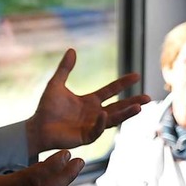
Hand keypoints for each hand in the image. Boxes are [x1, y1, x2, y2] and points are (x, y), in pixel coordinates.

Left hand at [26, 48, 150, 154]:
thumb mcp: (56, 84)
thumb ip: (65, 68)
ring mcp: (92, 126)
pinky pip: (97, 129)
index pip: (111, 91)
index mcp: (90, 101)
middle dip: (133, 102)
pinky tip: (104, 114)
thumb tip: (71, 49)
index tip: (136, 75)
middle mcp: (94, 114)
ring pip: (113, 119)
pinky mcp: (86, 136)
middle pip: (118, 107)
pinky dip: (101, 122)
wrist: (37, 126)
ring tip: (140, 107)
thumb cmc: (46, 108)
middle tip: (148, 97)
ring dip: (126, 113)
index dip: (123, 83)